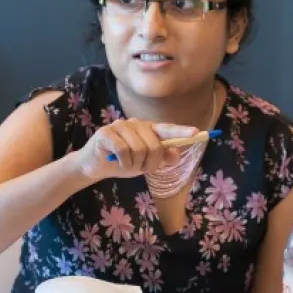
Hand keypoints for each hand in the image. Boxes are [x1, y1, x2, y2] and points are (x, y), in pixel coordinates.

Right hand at [74, 119, 197, 181]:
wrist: (94, 166)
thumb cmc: (122, 162)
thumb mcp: (145, 164)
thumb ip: (161, 159)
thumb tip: (176, 155)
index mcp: (147, 129)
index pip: (166, 129)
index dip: (181, 131)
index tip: (197, 133)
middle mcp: (134, 124)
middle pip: (154, 145)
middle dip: (150, 163)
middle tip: (141, 169)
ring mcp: (119, 126)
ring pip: (139, 149)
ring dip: (134, 164)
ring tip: (126, 164)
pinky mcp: (106, 133)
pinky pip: (123, 151)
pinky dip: (122, 162)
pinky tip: (115, 161)